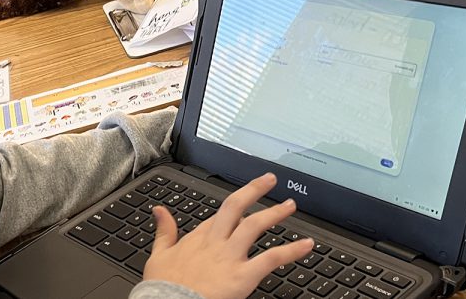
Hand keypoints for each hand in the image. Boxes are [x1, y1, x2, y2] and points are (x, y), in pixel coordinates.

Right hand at [143, 173, 313, 298]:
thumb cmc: (164, 286)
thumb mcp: (158, 254)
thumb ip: (164, 231)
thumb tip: (159, 211)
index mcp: (198, 238)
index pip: (219, 216)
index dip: (234, 207)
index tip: (244, 201)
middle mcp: (217, 242)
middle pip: (236, 207)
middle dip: (254, 190)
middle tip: (269, 179)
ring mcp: (231, 256)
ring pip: (255, 226)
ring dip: (274, 213)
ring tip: (290, 205)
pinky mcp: (243, 275)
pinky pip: (272, 259)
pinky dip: (292, 251)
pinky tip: (306, 246)